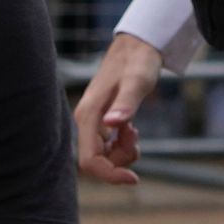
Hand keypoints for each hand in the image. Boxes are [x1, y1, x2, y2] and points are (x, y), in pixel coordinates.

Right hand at [71, 31, 165, 184]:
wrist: (137, 45)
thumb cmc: (137, 61)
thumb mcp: (137, 81)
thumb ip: (126, 104)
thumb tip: (113, 125)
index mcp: (89, 115)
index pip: (90, 160)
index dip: (109, 174)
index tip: (134, 178)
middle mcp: (86, 121)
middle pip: (97, 161)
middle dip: (119, 160)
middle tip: (136, 136)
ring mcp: (93, 122)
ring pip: (103, 155)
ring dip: (122, 153)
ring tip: (135, 130)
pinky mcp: (100, 121)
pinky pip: (108, 146)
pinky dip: (122, 145)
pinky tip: (131, 129)